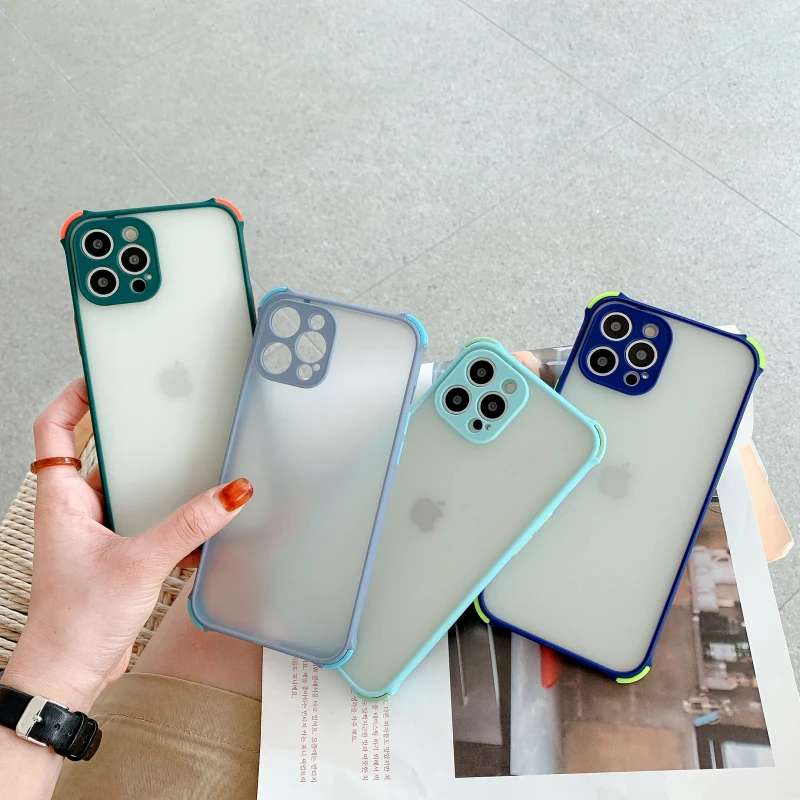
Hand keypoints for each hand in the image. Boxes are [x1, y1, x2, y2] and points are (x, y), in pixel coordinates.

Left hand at [1, 379, 252, 711]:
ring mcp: (95, 532)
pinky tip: (196, 522)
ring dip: (155, 479)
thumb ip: (189, 526)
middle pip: (99, 452)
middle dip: (130, 433)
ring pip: (127, 488)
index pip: (55, 428)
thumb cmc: (75, 623)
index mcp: (62, 501)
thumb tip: (228, 494)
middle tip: (159, 412)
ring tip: (186, 463)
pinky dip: (170, 517)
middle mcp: (75, 510)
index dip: (74, 396)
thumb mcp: (139, 563)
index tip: (101, 376)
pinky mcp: (116, 553)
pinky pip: (146, 520)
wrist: (71, 674)